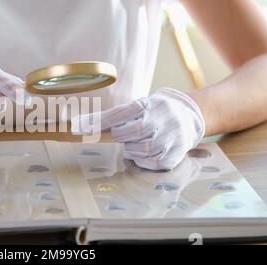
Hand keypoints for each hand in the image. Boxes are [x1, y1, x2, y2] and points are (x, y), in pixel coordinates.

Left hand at [72, 88, 204, 169]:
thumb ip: (108, 117)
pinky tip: (148, 152)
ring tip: (141, 141)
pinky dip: (144, 160)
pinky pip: (151, 163)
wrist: (190, 113)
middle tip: (129, 133)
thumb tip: (76, 125)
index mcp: (145, 104)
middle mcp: (158, 118)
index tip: (76, 127)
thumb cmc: (154, 112)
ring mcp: (169, 135)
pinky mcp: (176, 152)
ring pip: (137, 150)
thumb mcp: (136, 107)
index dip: (95, 122)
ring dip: (133, 149)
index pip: (116, 114)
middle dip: (122, 136)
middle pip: (125, 134)